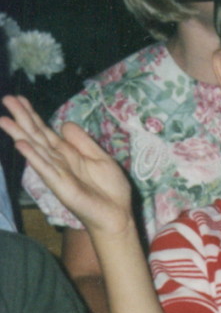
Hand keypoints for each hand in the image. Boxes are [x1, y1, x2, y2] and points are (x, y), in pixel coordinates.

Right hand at [0, 95, 133, 235]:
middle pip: (37, 136)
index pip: (45, 131)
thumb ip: (82, 142)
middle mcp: (58, 162)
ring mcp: (57, 174)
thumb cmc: (110, 189)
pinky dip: (34, 156)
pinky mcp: (61, 186)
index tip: (18, 99)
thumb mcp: (100, 158)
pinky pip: (46, 168)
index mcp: (67, 154)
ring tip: (4, 120)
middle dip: (22, 118)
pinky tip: (21, 144)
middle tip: (7, 99)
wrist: (118, 214)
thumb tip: (63, 124)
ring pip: (36, 149)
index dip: (33, 115)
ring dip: (20, 134)